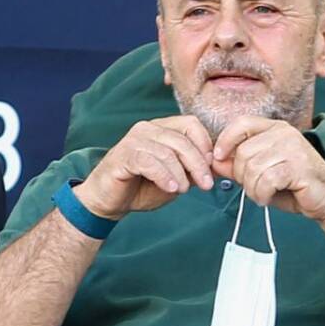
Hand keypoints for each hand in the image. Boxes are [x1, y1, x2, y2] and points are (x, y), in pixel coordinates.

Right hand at [75, 116, 215, 218]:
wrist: (108, 201)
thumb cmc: (140, 187)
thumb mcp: (174, 179)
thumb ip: (191, 170)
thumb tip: (216, 167)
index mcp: (161, 129)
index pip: (191, 124)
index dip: (206, 145)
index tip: (212, 168)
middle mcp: (147, 129)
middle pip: (182, 139)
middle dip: (198, 164)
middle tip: (206, 184)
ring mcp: (133, 140)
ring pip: (167, 151)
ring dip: (181, 173)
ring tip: (183, 190)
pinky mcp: (123, 155)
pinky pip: (149, 162)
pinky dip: (164, 176)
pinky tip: (171, 188)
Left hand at [212, 117, 324, 222]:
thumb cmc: (294, 187)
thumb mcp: (261, 173)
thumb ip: (238, 166)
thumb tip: (215, 162)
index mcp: (275, 129)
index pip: (241, 123)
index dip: (225, 140)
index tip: (219, 158)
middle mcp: (284, 133)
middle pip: (243, 152)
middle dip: (242, 177)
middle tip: (255, 187)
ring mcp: (293, 148)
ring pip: (252, 168)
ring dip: (252, 189)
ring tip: (264, 194)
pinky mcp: (298, 166)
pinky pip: (266, 180)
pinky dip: (262, 194)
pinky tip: (269, 197)